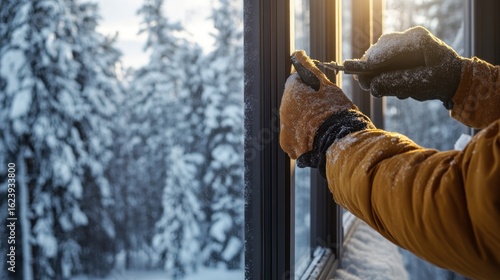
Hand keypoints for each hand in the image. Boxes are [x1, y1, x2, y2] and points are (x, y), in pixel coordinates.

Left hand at [280, 51, 373, 175]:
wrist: (337, 138)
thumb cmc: (334, 109)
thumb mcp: (324, 83)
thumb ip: (308, 67)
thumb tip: (296, 53)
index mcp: (291, 91)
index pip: (296, 82)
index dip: (310, 86)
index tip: (321, 93)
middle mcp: (283, 109)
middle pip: (294, 103)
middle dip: (306, 105)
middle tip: (324, 110)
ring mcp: (284, 128)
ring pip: (294, 121)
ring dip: (304, 122)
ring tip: (322, 126)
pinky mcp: (287, 144)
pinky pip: (294, 139)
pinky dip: (303, 138)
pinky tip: (316, 137)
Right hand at [356, 26, 463, 108]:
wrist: (455, 78)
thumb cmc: (442, 81)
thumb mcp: (421, 84)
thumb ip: (397, 84)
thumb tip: (372, 87)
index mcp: (417, 39)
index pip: (388, 48)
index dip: (372, 62)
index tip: (359, 74)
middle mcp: (409, 36)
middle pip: (380, 49)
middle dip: (371, 68)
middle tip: (363, 85)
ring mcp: (403, 42)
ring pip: (380, 56)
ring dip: (378, 73)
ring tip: (386, 88)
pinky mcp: (399, 51)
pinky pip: (383, 61)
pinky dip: (383, 74)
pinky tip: (394, 85)